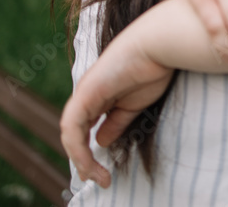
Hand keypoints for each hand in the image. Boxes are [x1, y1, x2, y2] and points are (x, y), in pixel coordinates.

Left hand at [60, 33, 174, 188]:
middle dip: (84, 161)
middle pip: (75, 134)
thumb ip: (116, 122)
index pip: (85, 129)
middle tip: (100, 180)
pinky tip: (89, 162)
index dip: (89, 152)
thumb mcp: (133, 105)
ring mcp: (84, 93)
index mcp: (99, 96)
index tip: (104, 173)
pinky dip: (78, 149)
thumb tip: (101, 142)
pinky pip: (73, 127)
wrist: (157, 46)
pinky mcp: (85, 94)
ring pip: (71, 134)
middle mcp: (87, 95)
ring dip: (81, 159)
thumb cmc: (152, 69)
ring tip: (95, 176)